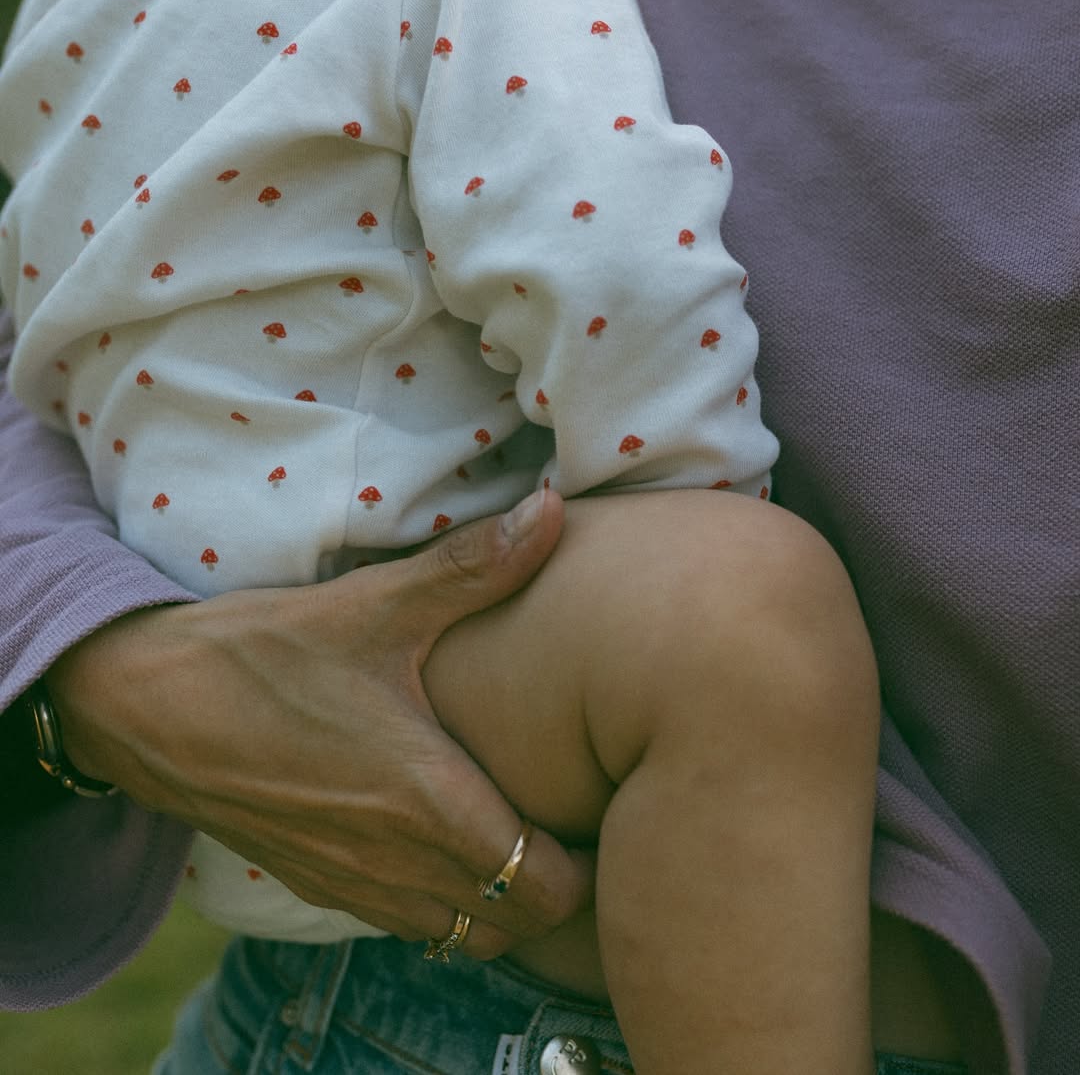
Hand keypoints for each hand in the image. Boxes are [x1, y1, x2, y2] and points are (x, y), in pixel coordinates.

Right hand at [47, 490, 591, 955]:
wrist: (144, 703)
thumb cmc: (263, 652)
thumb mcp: (376, 602)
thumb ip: (476, 565)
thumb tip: (556, 509)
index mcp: (426, 800)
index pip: (544, 889)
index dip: (588, 865)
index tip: (600, 810)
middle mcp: (395, 860)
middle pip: (512, 926)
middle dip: (553, 889)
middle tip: (571, 819)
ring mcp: (350, 880)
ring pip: (458, 934)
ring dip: (496, 899)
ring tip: (517, 831)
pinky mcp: (315, 880)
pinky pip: (404, 922)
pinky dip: (440, 901)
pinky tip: (441, 834)